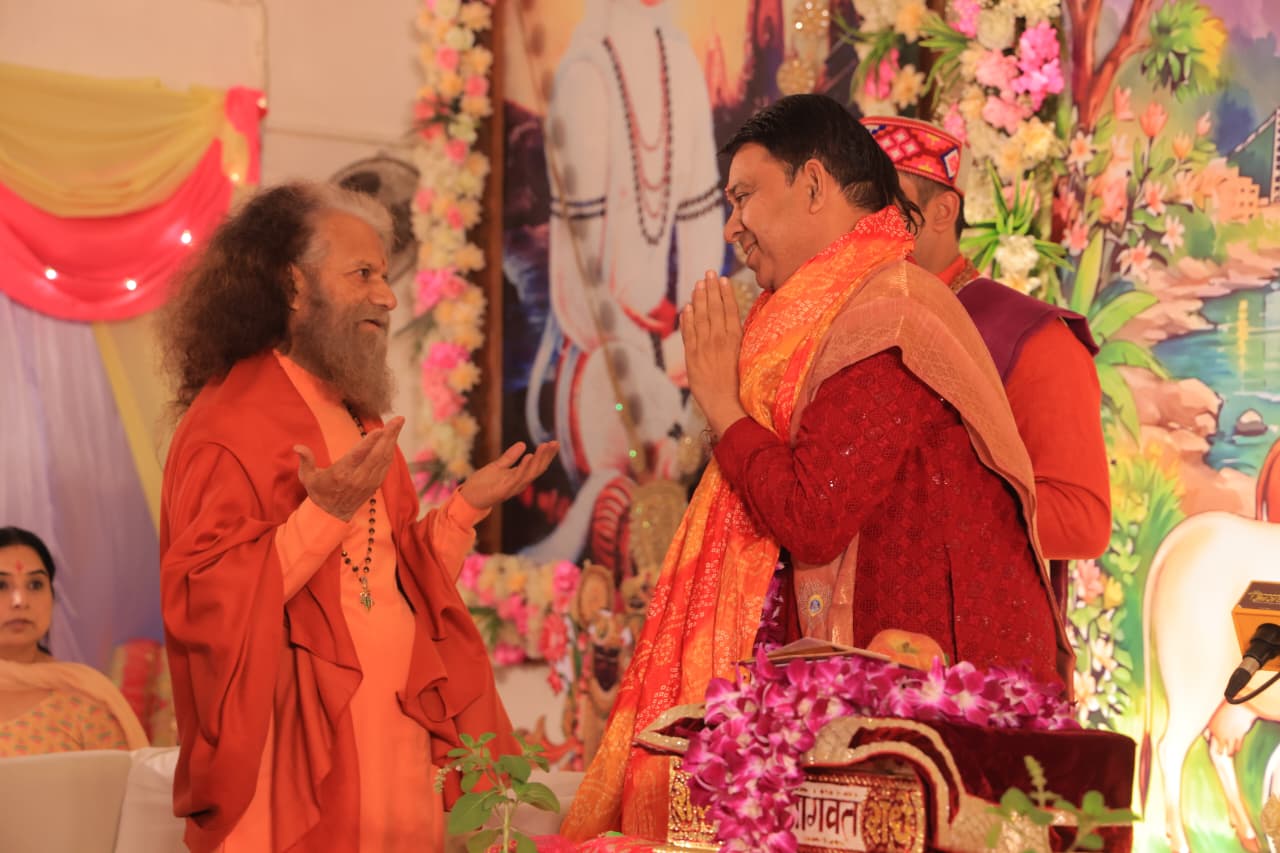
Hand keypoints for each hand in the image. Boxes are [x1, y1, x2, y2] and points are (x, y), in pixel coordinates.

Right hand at [295, 417, 404, 520]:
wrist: (332, 514)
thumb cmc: (319, 492)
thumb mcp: (308, 478)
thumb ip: (305, 461)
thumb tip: (297, 446)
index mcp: (341, 474)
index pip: (358, 456)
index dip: (370, 442)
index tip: (380, 430)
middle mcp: (358, 478)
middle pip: (377, 454)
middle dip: (389, 435)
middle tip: (399, 419)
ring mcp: (369, 482)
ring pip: (384, 458)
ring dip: (392, 440)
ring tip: (398, 424)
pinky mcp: (375, 484)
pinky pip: (385, 465)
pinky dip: (390, 451)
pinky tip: (393, 439)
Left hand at [459, 441, 559, 510]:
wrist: (467, 498)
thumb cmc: (482, 484)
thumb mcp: (497, 466)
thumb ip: (510, 457)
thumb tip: (523, 444)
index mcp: (519, 477)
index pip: (537, 465)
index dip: (546, 455)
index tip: (554, 443)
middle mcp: (519, 483)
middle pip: (538, 469)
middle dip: (547, 456)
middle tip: (555, 443)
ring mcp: (512, 488)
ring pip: (531, 473)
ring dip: (539, 459)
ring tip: (544, 446)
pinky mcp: (504, 490)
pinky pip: (517, 478)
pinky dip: (524, 467)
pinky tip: (529, 456)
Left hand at [681, 271, 747, 436]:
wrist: (725, 404)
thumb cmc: (740, 385)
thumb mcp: (744, 358)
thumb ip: (738, 341)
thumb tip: (736, 325)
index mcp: (735, 339)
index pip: (729, 309)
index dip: (725, 292)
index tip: (723, 278)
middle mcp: (719, 339)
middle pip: (714, 308)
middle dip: (711, 288)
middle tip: (708, 272)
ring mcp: (704, 346)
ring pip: (700, 316)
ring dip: (698, 298)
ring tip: (698, 284)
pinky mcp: (692, 355)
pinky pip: (688, 332)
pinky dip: (687, 318)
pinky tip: (687, 307)